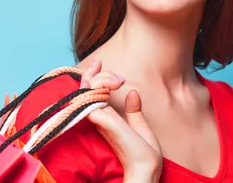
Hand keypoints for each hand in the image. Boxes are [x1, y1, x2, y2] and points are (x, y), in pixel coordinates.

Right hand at [80, 61, 162, 180]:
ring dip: (99, 80)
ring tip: (116, 80)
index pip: (91, 93)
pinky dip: (97, 89)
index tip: (100, 64)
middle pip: (85, 90)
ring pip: (86, 92)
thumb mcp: (141, 128)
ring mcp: (99, 120)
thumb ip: (134, 111)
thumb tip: (132, 92)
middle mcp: (99, 118)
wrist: (147, 169)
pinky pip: (90, 101)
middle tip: (107, 70)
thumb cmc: (143, 155)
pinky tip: (111, 87)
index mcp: (106, 118)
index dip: (93, 77)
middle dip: (95, 75)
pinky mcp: (102, 122)